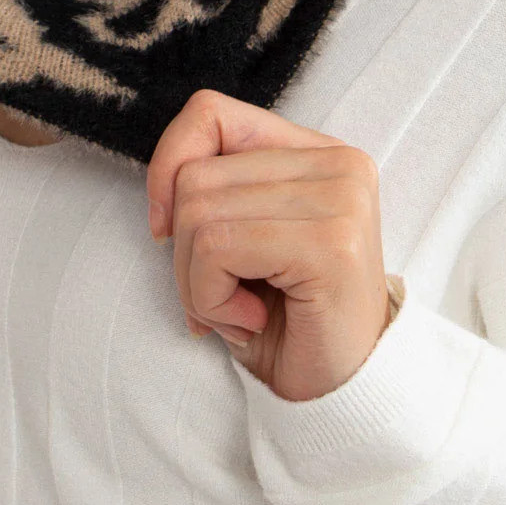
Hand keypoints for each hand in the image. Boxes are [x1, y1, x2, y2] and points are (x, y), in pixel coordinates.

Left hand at [146, 89, 396, 402]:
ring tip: (240, 309)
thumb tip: (164, 182)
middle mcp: (340, 164)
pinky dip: (210, 299)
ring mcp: (341, 200)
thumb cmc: (282, 319)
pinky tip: (250, 320)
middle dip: (182, 250)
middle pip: (194, 175)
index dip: (168, 164)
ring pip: (197, 213)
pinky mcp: (330, 244)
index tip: (165, 228)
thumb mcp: (239, 237)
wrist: (337, 392)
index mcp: (319, 153)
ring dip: (196, 282)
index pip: (211, 112)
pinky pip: (216, 249)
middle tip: (223, 295)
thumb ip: (213, 189)